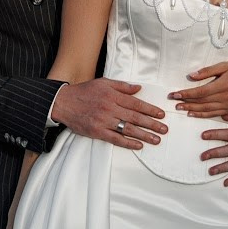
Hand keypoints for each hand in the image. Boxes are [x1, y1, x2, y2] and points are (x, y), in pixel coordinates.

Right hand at [50, 78, 167, 149]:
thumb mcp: (103, 83)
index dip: (150, 110)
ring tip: (156, 139)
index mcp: (113, 95)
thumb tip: (138, 88)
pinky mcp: (97, 131)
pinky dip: (128, 143)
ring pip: (128, 129)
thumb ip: (122, 86)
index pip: (136, 104)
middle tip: (164, 129)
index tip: (161, 115)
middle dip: (152, 124)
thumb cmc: (83, 92)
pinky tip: (138, 145)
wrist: (63, 103)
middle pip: (135, 117)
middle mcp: (110, 108)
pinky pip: (115, 139)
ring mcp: (104, 121)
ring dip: (144, 135)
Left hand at [172, 60, 227, 118]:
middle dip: (186, 102)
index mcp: (224, 84)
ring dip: (191, 109)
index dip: (187, 93)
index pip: (201, 91)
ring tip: (179, 108)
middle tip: (173, 101)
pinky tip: (192, 113)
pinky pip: (214, 114)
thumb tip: (192, 76)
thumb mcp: (226, 65)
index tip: (175, 93)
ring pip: (207, 110)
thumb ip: (208, 71)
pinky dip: (202, 115)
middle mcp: (226, 97)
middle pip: (202, 102)